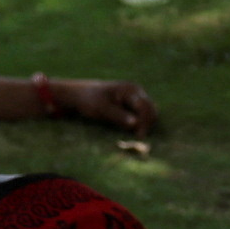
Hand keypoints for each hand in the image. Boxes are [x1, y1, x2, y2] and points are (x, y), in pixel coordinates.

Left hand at [0, 74, 160, 136]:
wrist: (78, 95)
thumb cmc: (89, 101)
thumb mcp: (102, 110)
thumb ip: (119, 116)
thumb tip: (135, 124)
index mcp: (130, 90)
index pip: (145, 107)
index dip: (145, 123)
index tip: (139, 137)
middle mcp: (136, 91)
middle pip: (151, 109)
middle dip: (147, 123)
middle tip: (138, 138)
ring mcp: (135, 96)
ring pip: (148, 112)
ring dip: (145, 123)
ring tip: (136, 135)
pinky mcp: (131, 103)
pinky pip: (142, 113)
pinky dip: (140, 122)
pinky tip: (133, 130)